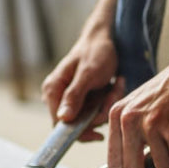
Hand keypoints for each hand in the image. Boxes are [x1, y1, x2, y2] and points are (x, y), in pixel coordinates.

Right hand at [41, 0, 123, 140]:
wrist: (105, 39)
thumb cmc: (95, 52)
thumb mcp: (87, 74)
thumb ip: (74, 96)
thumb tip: (63, 118)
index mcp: (52, 91)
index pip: (60, 125)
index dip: (81, 128)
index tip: (100, 118)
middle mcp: (57, 98)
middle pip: (77, 124)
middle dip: (99, 113)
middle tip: (113, 93)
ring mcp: (70, 101)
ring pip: (90, 120)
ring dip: (107, 106)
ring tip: (116, 86)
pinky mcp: (82, 102)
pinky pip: (96, 113)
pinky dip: (108, 102)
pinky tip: (115, 86)